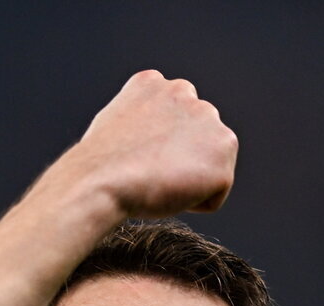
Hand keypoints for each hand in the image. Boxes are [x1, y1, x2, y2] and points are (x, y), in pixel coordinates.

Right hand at [77, 69, 237, 217]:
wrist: (102, 179)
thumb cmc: (99, 169)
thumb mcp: (115, 130)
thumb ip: (142, 128)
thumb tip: (148, 148)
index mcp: (154, 84)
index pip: (169, 127)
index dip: (154, 156)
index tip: (136, 164)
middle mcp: (185, 92)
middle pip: (195, 145)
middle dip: (179, 164)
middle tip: (149, 175)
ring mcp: (208, 118)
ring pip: (208, 168)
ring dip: (189, 182)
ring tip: (159, 182)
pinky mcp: (224, 149)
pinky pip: (214, 196)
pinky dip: (195, 204)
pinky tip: (169, 192)